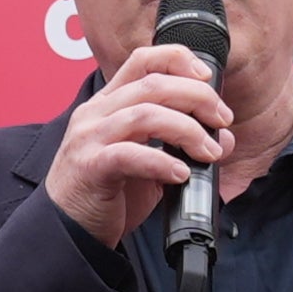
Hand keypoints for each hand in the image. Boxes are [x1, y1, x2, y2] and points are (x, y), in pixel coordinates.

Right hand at [45, 44, 237, 246]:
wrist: (70, 231)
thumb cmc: (105, 194)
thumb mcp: (147, 164)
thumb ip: (180, 146)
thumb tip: (222, 139)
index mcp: (108, 104)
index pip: (143, 60)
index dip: (179, 60)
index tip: (207, 79)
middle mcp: (96, 114)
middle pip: (153, 84)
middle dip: (197, 97)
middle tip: (222, 120)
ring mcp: (90, 138)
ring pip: (145, 114)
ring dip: (187, 129)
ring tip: (208, 152)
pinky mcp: (90, 167)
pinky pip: (130, 155)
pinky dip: (162, 162)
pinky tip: (181, 174)